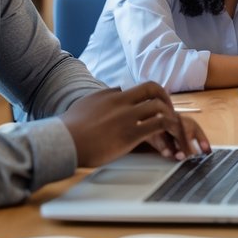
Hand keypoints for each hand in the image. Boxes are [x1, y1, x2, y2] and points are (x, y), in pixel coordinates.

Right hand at [60, 82, 211, 166]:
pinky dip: (171, 134)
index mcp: (111, 95)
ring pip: (162, 107)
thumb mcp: (86, 106)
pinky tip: (172, 148)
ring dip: (174, 122)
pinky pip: (160, 126)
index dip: (154, 98)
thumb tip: (114, 92)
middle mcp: (121, 101)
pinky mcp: (130, 133)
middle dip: (168, 102)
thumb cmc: (68, 129)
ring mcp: (126, 116)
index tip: (160, 110)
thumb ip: (102, 98)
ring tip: (177, 137)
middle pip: (154, 89)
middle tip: (173, 118)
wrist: (60, 142)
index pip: (140, 89)